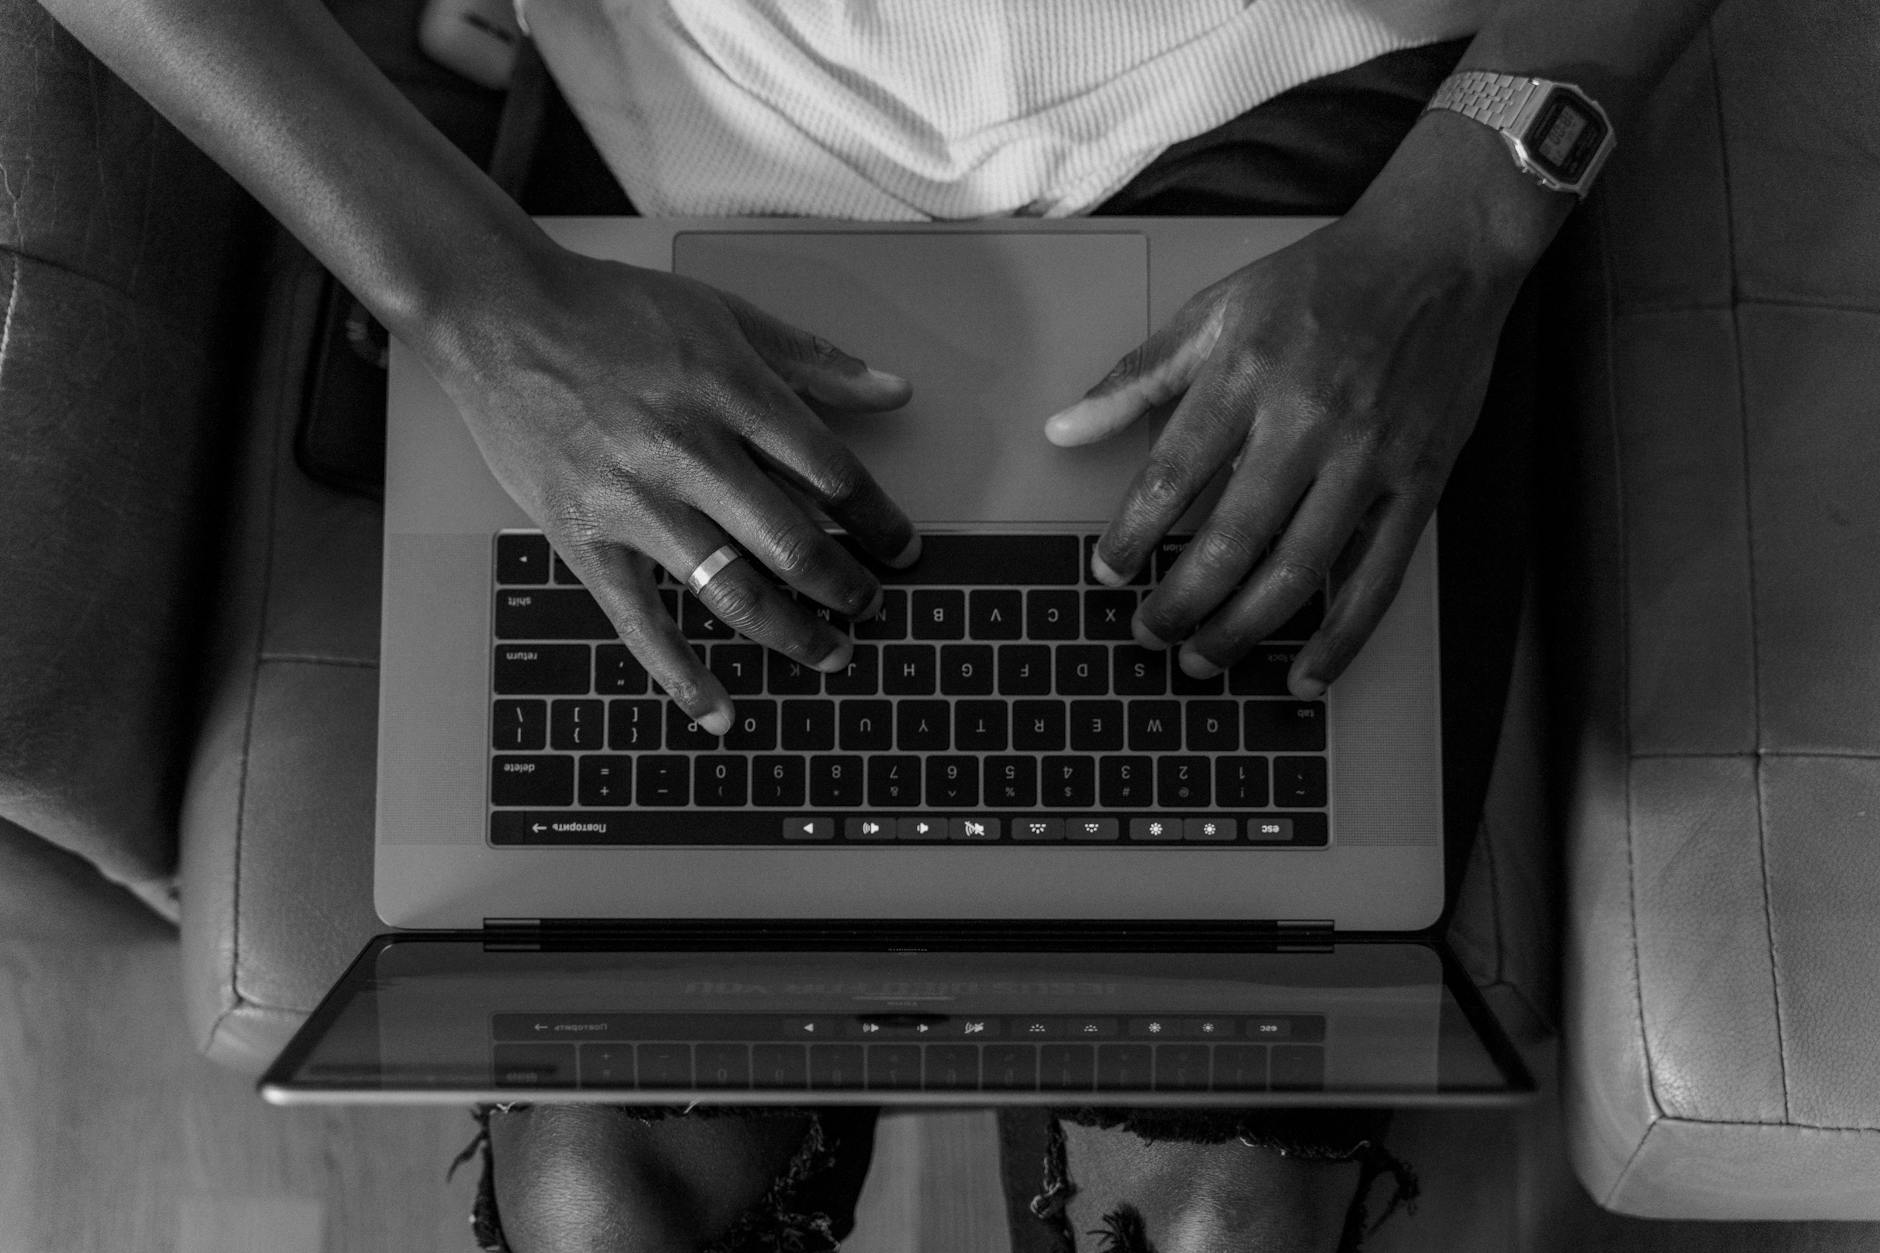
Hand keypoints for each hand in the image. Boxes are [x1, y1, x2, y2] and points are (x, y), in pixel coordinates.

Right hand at [431, 245, 919, 733]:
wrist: (499, 315)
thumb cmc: (611, 310)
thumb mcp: (724, 315)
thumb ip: (814, 360)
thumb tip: (896, 391)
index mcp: (733, 394)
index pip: (832, 474)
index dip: (879, 521)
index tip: (902, 550)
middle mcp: (690, 453)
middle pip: (793, 543)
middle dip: (846, 587)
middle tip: (870, 606)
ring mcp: (636, 503)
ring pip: (733, 590)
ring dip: (792, 633)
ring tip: (830, 653)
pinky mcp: (585, 539)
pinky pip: (642, 623)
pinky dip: (684, 676)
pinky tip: (720, 712)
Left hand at [1044, 201, 1528, 698]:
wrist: (1439, 252)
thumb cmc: (1319, 282)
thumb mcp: (1215, 311)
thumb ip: (1137, 378)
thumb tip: (1063, 428)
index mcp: (1245, 378)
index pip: (1170, 477)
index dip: (1130, 537)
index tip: (1105, 574)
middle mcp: (1305, 423)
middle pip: (1230, 540)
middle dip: (1180, 603)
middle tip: (1148, 635)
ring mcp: (1367, 459)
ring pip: (1297, 571)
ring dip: (1242, 630)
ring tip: (1201, 662)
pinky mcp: (1418, 481)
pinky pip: (1376, 576)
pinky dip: (1340, 635)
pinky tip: (1303, 674)